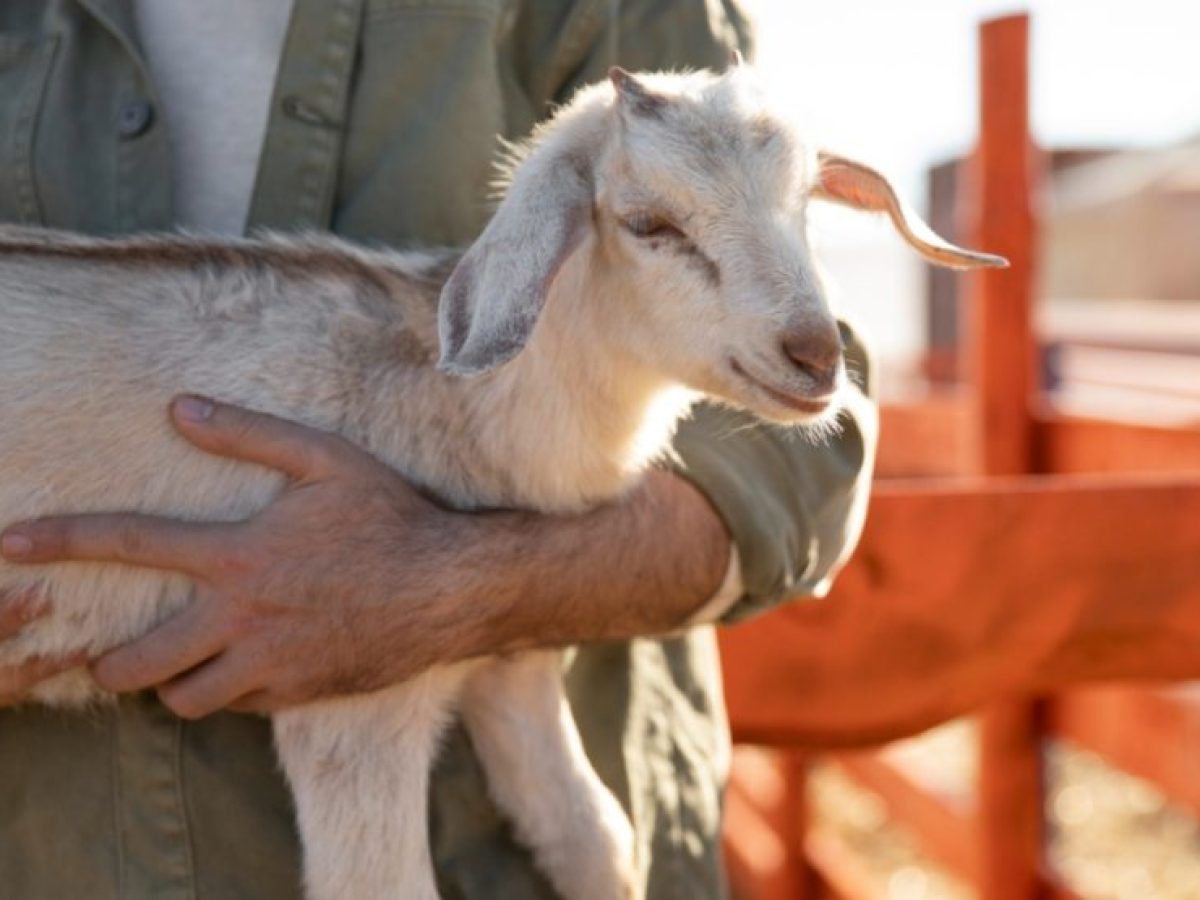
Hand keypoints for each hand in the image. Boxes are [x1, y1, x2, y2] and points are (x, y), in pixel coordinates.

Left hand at [0, 397, 485, 717]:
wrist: (451, 587)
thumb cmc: (390, 517)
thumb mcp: (326, 460)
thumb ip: (249, 437)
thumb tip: (181, 409)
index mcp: (239, 555)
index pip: (130, 544)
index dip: (61, 540)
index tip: (11, 543)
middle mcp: (242, 617)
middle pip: (137, 661)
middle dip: (107, 664)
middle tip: (110, 654)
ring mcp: (270, 663)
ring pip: (184, 700)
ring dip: (171, 683)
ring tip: (182, 663)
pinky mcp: (298, 693)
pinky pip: (238, 708)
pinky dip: (230, 691)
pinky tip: (249, 665)